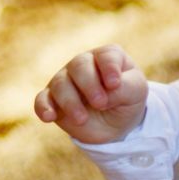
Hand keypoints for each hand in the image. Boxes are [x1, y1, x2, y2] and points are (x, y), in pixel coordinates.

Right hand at [34, 45, 148, 144]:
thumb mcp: (136, 92)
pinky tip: (49, 117)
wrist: (116, 124)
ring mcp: (66, 80)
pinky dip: (44, 107)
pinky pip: (42, 100)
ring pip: (60, 83)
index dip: (109, 68)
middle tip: (101, 103)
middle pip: (79, 66)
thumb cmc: (127, 100)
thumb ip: (125, 87)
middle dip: (89, 85)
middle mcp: (83, 64)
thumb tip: (106, 91)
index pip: (106, 55)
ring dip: (70, 102)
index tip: (114, 84)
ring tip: (82, 119)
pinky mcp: (53, 100)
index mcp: (107, 57)